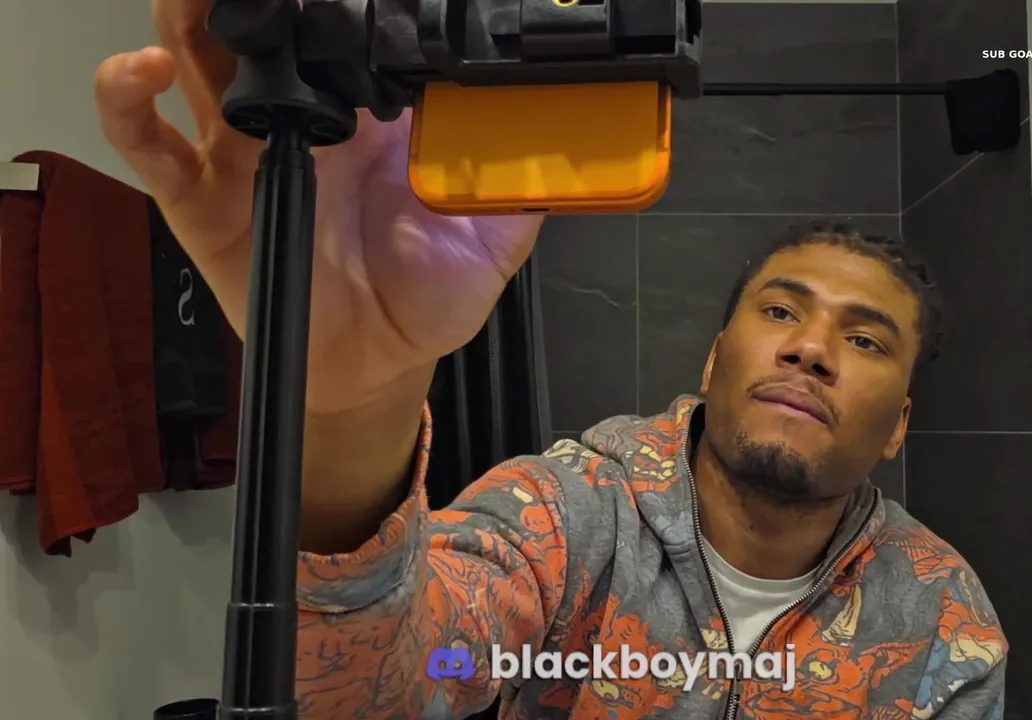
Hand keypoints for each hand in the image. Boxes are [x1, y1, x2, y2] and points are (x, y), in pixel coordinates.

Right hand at [93, 0, 542, 415]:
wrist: (374, 364)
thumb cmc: (429, 296)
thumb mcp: (493, 236)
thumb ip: (517, 181)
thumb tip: (551, 124)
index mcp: (369, 111)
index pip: (345, 25)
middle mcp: (301, 114)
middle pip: (260, 19)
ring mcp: (242, 147)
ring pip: (195, 53)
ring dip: (188, 11)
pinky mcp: (195, 195)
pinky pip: (145, 141)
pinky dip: (125, 97)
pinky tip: (143, 69)